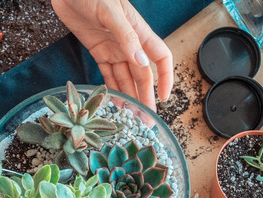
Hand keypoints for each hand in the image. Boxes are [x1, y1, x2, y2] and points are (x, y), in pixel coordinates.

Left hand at [51, 0, 173, 107]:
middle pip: (142, 76)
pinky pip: (108, 75)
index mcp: (139, 32)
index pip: (161, 58)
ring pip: (125, 79)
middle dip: (145, 98)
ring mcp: (114, 49)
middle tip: (146, 121)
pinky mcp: (98, 51)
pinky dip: (111, 89)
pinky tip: (114, 104)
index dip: (165, 78)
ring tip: (131, 119)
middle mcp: (129, 44)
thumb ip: (126, 36)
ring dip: (129, 98)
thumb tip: (142, 63)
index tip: (164, 98)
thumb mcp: (110, 11)